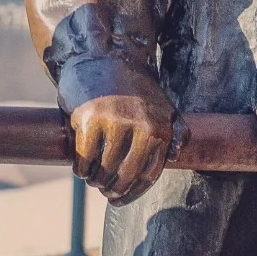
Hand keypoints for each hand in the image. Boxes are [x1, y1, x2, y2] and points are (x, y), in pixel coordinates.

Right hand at [70, 90, 178, 205]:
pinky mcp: (89, 119)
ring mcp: (114, 122)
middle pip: (125, 176)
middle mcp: (140, 126)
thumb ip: (175, 130)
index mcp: (160, 128)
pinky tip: (81, 169)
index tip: (120, 199)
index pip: (148, 174)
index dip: (133, 193)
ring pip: (104, 169)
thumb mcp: (163, 105)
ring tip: (93, 179)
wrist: (105, 56)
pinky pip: (84, 158)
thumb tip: (175, 156)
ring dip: (96, 181)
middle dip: (113, 190)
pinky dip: (81, 170)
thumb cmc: (133, 87)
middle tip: (105, 191)